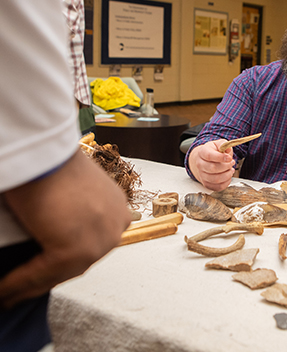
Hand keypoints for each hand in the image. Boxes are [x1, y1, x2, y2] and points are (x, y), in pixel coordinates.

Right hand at [0, 150, 130, 308]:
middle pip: (77, 263)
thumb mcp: (70, 194)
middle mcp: (115, 225)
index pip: (88, 247)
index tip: (39, 277)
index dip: (61, 266)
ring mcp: (101, 239)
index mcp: (116, 210)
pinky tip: (2, 289)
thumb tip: (49, 237)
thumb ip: (68, 217)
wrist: (43, 152)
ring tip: (6, 293)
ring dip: (29, 284)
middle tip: (19, 290)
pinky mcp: (78, 249)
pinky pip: (43, 274)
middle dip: (46, 278)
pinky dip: (19, 283)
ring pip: (60, 272)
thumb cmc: (50, 163)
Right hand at [188, 140, 234, 190]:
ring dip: (227, 175)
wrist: (207, 160)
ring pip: (216, 179)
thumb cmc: (214, 151)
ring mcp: (202, 175)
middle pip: (213, 168)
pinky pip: (218, 187)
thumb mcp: (218, 144)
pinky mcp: (207, 184)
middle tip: (232, 162)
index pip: (209, 156)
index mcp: (202, 152)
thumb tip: (228, 148)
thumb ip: (224, 144)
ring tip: (231, 169)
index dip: (221, 157)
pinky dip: (226, 182)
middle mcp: (200, 164)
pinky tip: (228, 176)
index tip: (229, 158)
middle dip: (226, 166)